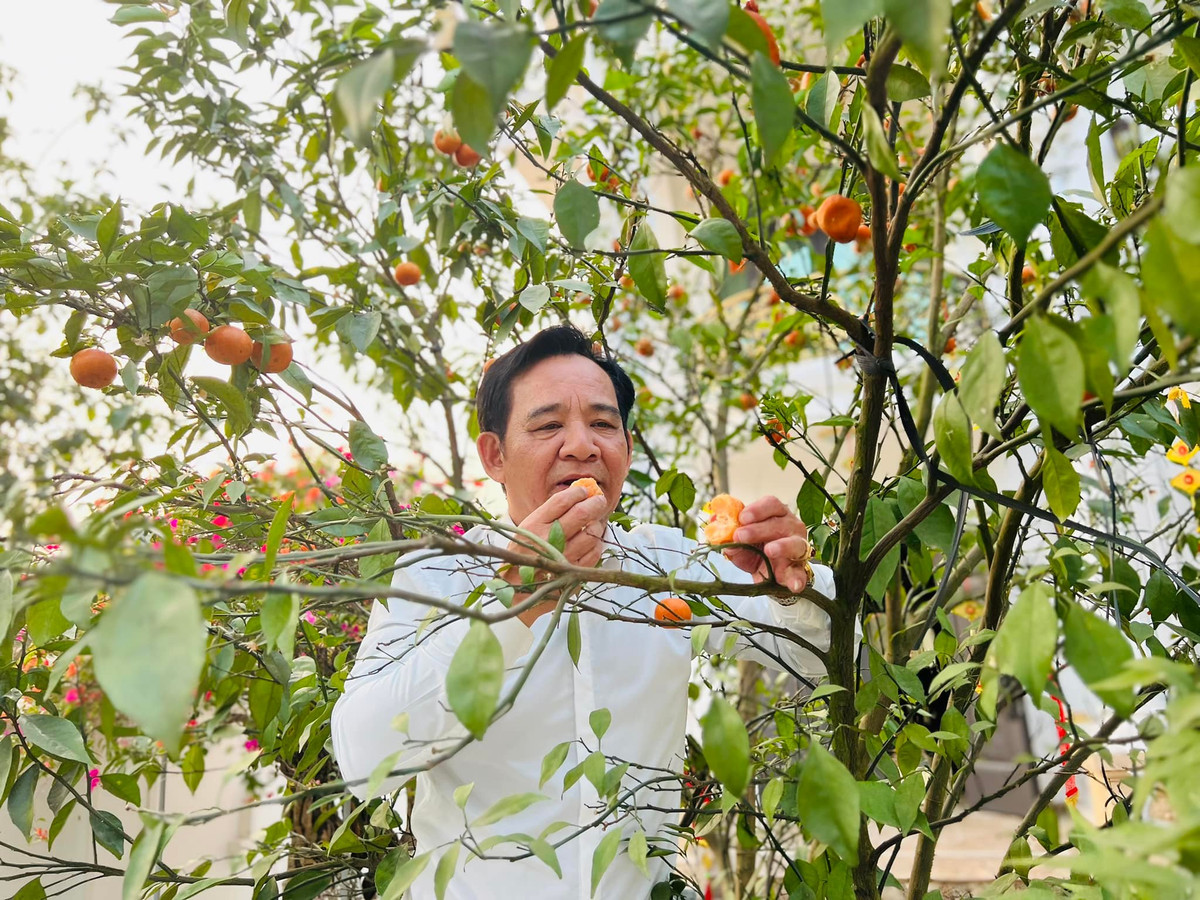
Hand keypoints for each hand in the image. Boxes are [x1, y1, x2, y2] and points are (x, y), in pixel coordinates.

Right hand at [502, 485, 608, 625]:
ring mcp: (564, 557)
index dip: (577, 492)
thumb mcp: (527, 531)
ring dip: (598, 524)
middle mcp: (549, 540)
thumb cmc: (524, 555)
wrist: (517, 591)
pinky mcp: (574, 572)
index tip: (584, 491)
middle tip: (599, 500)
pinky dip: (598, 543)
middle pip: (581, 513)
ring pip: (592, 532)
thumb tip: (576, 495)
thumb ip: (548, 515)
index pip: (562, 501)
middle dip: (595, 503)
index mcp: (534, 525)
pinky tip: (593, 541)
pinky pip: (595, 552)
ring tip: (595, 522)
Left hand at [721, 496, 811, 593]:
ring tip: (769, 550)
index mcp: (777, 515)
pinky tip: (793, 584)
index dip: (757, 509)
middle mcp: (791, 528)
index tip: (741, 518)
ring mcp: (798, 549)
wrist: (768, 577)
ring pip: (794, 544)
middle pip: (779, 523)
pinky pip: (800, 574)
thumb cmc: (755, 552)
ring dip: (782, 546)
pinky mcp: (800, 570)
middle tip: (740, 535)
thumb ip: (731, 540)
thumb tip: (721, 537)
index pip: (772, 504)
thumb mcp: (740, 545)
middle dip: (758, 529)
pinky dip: (797, 579)